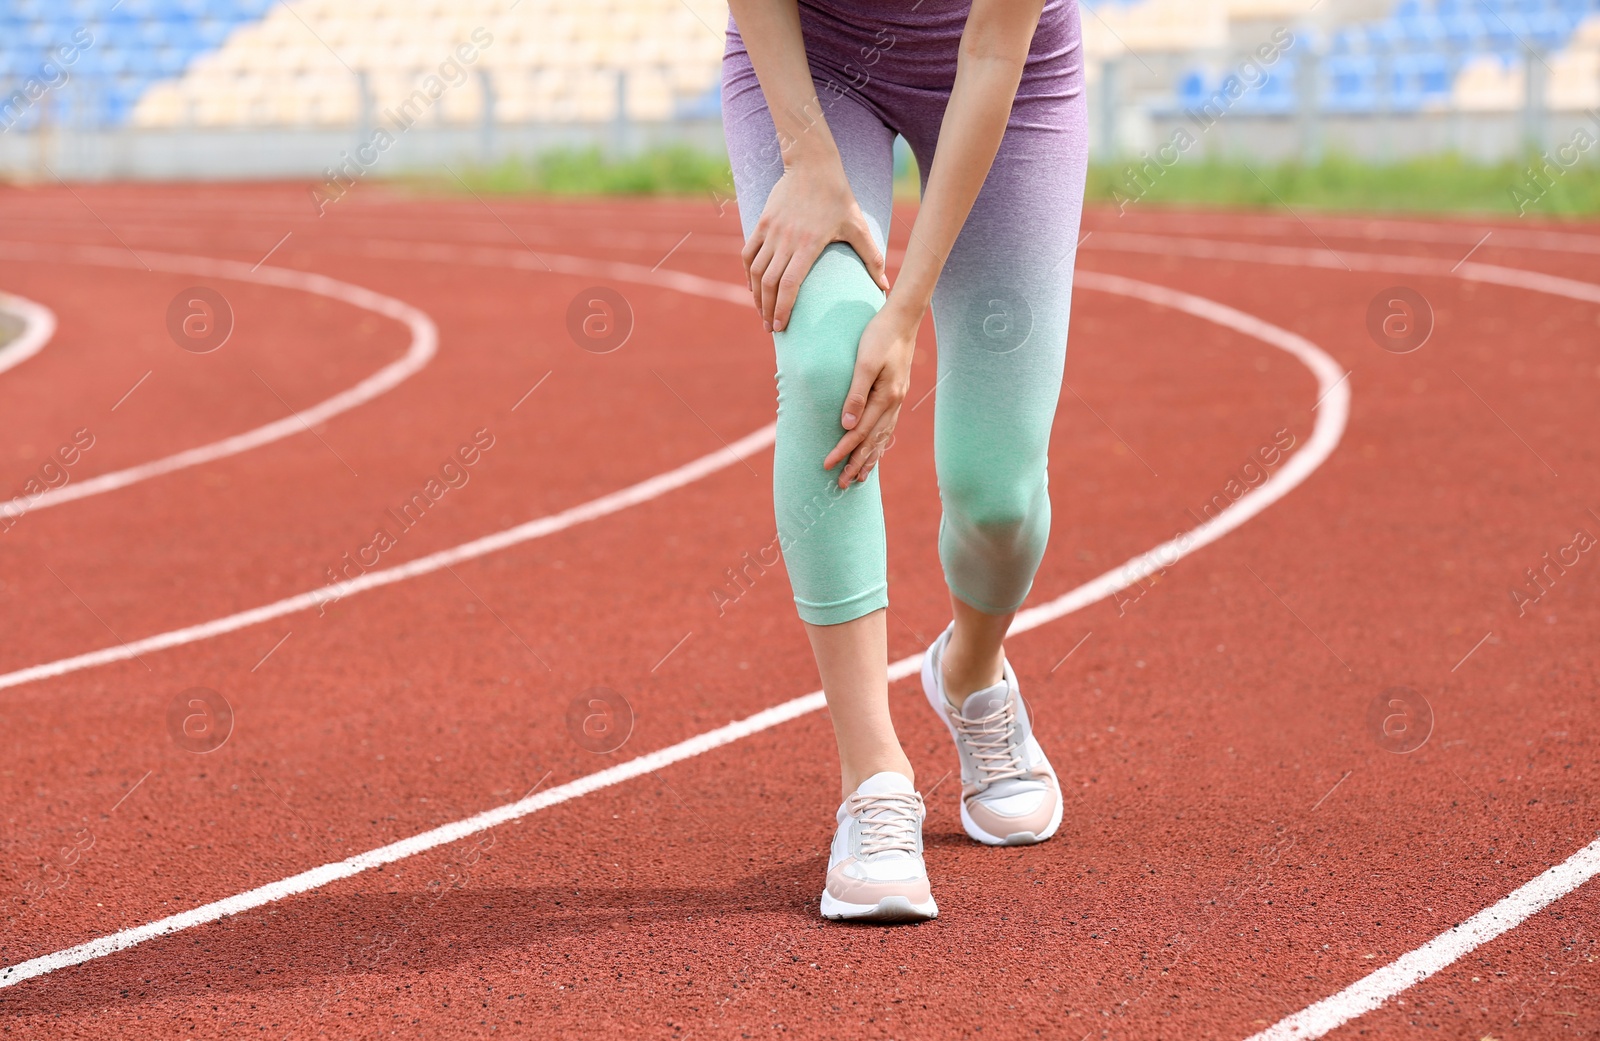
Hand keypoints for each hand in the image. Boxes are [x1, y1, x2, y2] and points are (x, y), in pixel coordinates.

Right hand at [741, 154, 888, 332]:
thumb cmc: (838, 196)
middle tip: (772, 329)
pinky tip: (753, 287)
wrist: (812, 164)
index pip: (790, 284)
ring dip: (756, 295)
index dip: (783, 308)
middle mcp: (786, 239)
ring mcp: (771, 231)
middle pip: (769, 283)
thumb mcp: (858, 225)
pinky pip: (749, 254)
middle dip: (768, 310)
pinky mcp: (762, 223)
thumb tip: (884, 286)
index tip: (782, 327)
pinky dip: (748, 273)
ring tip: (762, 312)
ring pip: (756, 271)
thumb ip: (872, 257)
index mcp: (808, 244)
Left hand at [823, 303, 917, 486]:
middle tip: (842, 485)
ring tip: (860, 477)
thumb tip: (845, 425)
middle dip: (856, 464)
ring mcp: (897, 400)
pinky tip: (875, 450)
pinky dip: (880, 443)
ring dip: (870, 458)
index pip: (859, 433)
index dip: (842, 451)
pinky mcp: (896, 394)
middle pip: (872, 442)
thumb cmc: (879, 336)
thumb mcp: (865, 362)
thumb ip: (856, 394)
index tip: (826, 465)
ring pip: (882, 438)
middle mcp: (894, 403)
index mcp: (885, 397)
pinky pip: (887, 427)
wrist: (903, 319)